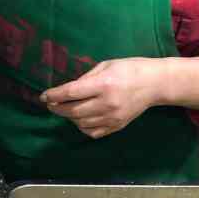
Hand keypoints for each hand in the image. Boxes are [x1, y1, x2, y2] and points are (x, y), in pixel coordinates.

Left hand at [40, 58, 164, 138]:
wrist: (154, 84)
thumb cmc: (129, 69)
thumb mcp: (106, 65)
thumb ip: (86, 78)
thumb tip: (68, 90)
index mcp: (103, 84)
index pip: (71, 93)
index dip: (54, 95)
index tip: (44, 96)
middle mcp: (106, 103)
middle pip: (73, 111)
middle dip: (58, 108)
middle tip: (51, 104)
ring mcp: (112, 118)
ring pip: (81, 124)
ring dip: (69, 117)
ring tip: (67, 110)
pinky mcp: (116, 126)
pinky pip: (93, 132)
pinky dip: (82, 127)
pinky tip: (81, 119)